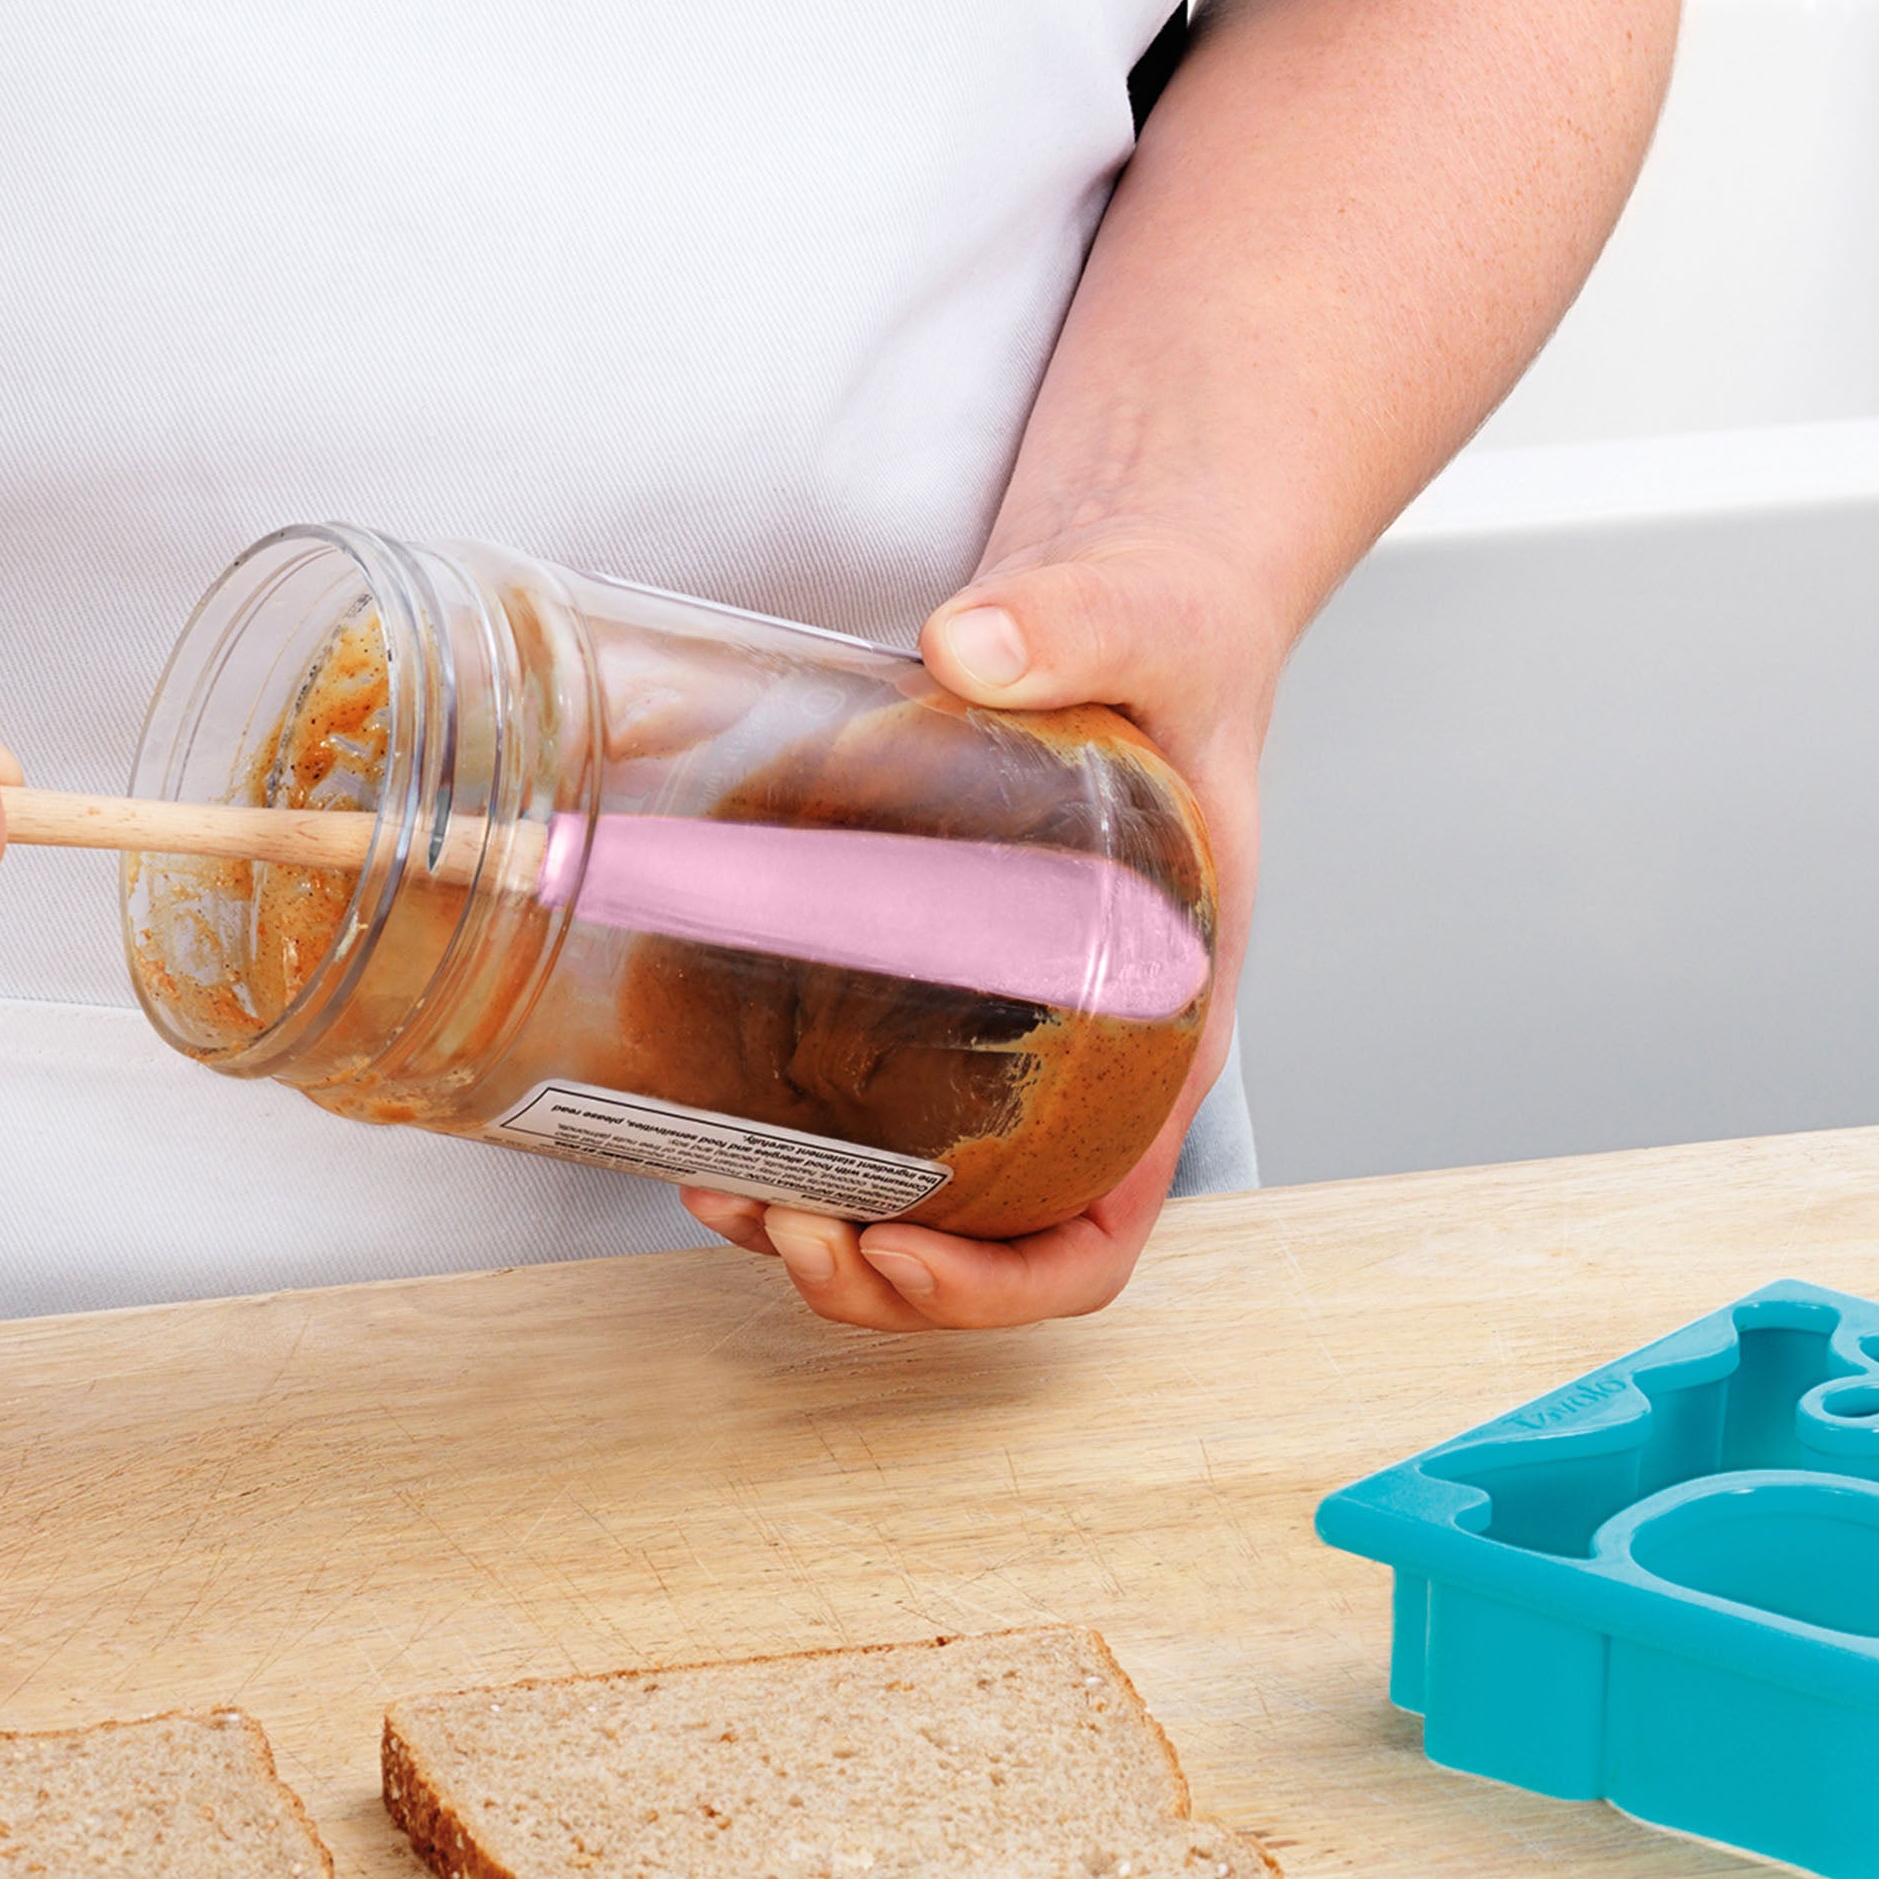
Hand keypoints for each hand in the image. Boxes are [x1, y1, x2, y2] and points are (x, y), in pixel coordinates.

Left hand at [684, 527, 1278, 1331]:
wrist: (1128, 597)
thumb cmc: (1175, 638)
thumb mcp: (1148, 623)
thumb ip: (1077, 623)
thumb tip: (972, 644)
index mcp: (1161, 1032)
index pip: (1100, 1228)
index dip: (998, 1282)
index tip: (891, 1242)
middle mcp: (1082, 1062)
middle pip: (986, 1247)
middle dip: (871, 1275)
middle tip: (769, 1217)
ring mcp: (997, 1036)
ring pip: (914, 1198)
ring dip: (813, 1227)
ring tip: (717, 1190)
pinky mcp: (925, 987)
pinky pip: (864, 1110)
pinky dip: (785, 1142)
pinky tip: (703, 1118)